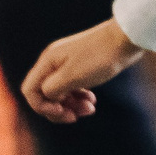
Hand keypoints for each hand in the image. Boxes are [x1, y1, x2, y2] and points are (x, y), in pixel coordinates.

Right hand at [20, 20, 142, 121]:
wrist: (126, 38)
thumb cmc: (100, 57)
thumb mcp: (73, 77)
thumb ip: (52, 89)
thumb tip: (46, 97)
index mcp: (47, 63)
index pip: (30, 91)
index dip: (42, 107)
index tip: (62, 112)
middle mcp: (53, 62)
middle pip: (44, 94)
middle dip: (59, 109)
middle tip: (77, 116)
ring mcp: (66, 64)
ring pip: (60, 92)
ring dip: (72, 105)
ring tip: (91, 108)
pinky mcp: (80, 66)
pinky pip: (72, 87)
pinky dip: (80, 97)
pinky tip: (93, 100)